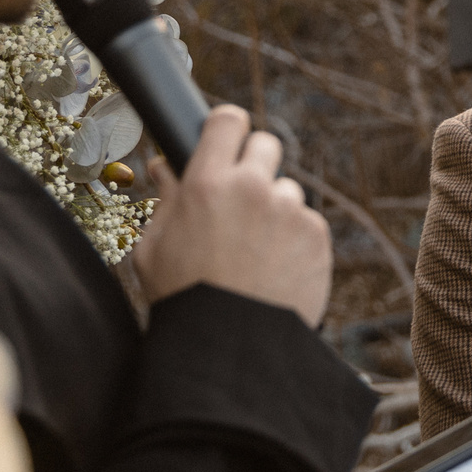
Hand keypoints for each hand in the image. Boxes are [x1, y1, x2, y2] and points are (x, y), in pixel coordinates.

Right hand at [129, 106, 331, 326]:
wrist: (230, 350)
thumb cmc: (184, 300)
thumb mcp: (154, 248)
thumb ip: (165, 200)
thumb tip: (165, 166)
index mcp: (206, 183)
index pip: (227, 120)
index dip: (226, 128)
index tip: (225, 139)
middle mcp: (252, 188)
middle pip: (266, 143)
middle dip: (254, 163)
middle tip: (241, 196)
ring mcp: (290, 211)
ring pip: (287, 189)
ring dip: (275, 209)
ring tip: (255, 251)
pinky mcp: (317, 237)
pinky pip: (306, 223)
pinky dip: (294, 240)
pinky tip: (274, 269)